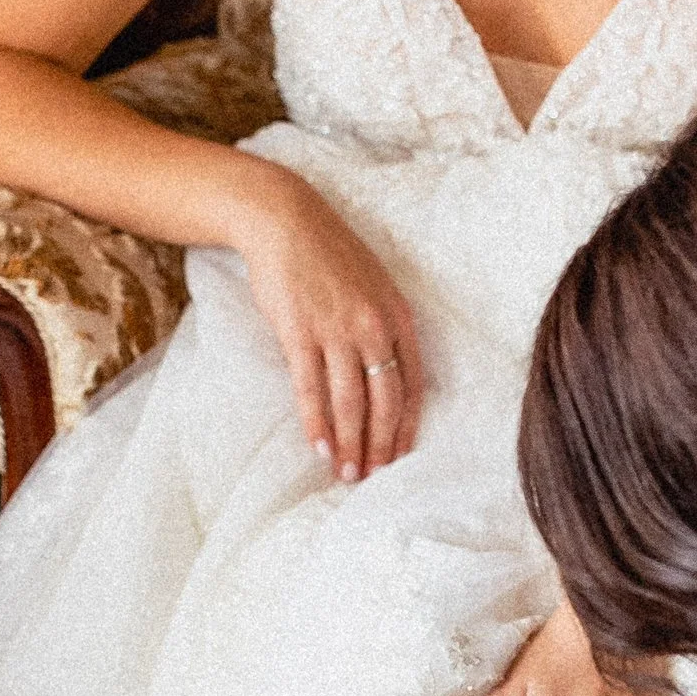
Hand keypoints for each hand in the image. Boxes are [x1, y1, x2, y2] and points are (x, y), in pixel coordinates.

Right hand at [229, 162, 423, 479]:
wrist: (284, 220)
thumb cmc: (327, 253)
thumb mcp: (372, 284)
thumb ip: (383, 324)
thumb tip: (384, 371)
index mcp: (397, 315)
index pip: (412, 383)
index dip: (408, 424)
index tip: (402, 454)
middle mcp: (373, 326)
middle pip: (385, 400)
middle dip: (381, 444)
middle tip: (374, 475)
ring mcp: (336, 331)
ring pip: (350, 402)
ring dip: (350, 443)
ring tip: (347, 472)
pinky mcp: (300, 333)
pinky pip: (311, 389)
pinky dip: (316, 423)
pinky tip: (319, 447)